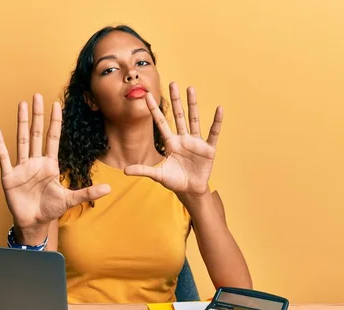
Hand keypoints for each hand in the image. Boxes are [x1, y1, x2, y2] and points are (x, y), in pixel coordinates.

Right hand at [0, 94, 110, 233]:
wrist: (33, 222)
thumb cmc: (50, 209)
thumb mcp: (70, 200)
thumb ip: (87, 193)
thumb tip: (109, 188)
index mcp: (50, 164)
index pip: (53, 138)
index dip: (55, 122)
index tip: (56, 104)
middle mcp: (35, 162)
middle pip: (36, 133)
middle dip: (37, 115)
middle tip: (37, 96)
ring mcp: (22, 167)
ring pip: (21, 139)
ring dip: (21, 122)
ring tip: (21, 105)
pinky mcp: (9, 176)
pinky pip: (3, 156)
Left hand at [124, 82, 221, 199]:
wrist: (190, 190)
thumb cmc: (175, 181)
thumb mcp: (158, 175)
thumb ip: (143, 170)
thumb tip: (124, 170)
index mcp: (170, 143)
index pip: (161, 123)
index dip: (154, 110)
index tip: (147, 95)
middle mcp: (182, 139)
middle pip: (178, 116)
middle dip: (175, 100)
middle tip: (172, 83)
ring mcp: (195, 142)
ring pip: (194, 120)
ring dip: (192, 105)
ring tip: (191, 88)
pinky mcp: (208, 149)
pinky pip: (213, 133)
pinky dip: (216, 122)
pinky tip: (219, 109)